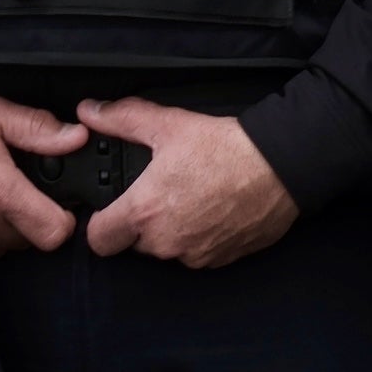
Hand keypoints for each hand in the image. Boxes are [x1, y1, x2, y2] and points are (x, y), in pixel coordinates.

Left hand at [77, 98, 297, 269]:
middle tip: (165, 192)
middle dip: (143, 222)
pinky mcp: (221, 259)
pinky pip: (199, 254)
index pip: (98, 240)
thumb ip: (123, 119)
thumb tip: (89, 111)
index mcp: (143, 211)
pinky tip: (217, 210)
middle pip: (135, 244)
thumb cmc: (226, 147)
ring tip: (196, 198)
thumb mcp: (170, 125)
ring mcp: (194, 255)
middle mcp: (164, 242)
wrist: (282, 165)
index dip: (102, 223)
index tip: (114, 208)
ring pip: (168, 249)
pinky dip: (202, 238)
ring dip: (174, 231)